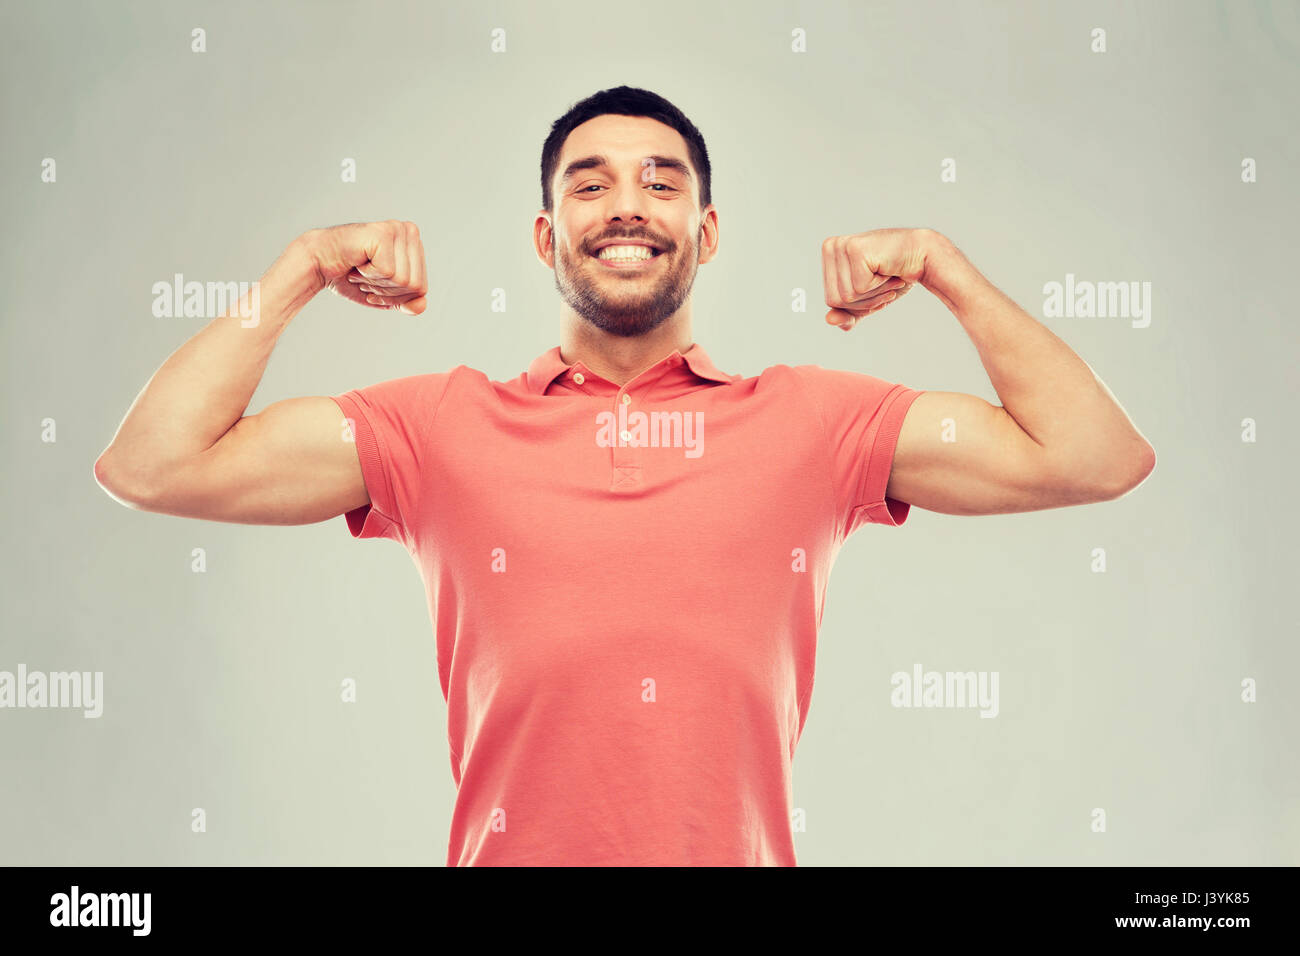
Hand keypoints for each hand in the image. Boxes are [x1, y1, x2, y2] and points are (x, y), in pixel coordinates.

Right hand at [299, 220, 428, 313]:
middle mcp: (410, 232)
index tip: (375, 286)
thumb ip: (406, 303)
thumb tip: (422, 305)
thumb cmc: (350, 276)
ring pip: (403, 280)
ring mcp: (398, 230)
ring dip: (376, 283)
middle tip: (366, 277)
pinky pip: (388, 272)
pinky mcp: (384, 234)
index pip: (421, 288)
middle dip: (387, 292)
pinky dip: (369, 274)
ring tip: (361, 269)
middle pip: (415, 285)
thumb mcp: (384, 297)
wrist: (319, 263)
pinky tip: (358, 262)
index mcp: (415, 244)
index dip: (396, 297)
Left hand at [821, 227, 936, 330]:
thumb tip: (829, 320)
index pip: (831, 300)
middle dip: (864, 301)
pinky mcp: (855, 250)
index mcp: (828, 254)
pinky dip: (878, 286)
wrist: (922, 257)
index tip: (874, 287)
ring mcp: (841, 246)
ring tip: (886, 276)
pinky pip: (858, 288)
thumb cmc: (893, 276)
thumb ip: (847, 315)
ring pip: (846, 296)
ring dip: (873, 293)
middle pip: (834, 300)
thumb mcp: (866, 302)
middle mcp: (830, 246)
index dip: (856, 304)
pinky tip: (887, 270)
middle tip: (883, 283)